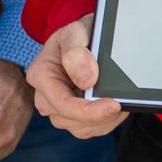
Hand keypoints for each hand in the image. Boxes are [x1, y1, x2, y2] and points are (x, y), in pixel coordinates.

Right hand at [26, 14, 124, 138]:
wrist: (83, 41)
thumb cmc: (78, 36)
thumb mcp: (76, 33)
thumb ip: (76, 53)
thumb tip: (86, 80)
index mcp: (40, 75)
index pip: (63, 103)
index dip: (89, 110)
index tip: (114, 105)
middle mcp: (44, 96)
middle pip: (70, 119)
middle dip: (98, 115)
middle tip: (121, 101)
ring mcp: (56, 109)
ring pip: (81, 128)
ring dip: (103, 119)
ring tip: (118, 100)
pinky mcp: (70, 117)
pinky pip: (89, 129)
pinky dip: (105, 121)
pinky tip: (113, 105)